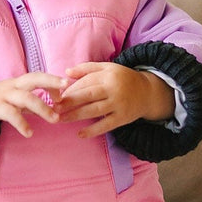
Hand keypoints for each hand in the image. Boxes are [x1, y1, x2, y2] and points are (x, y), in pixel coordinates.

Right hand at [0, 72, 68, 138]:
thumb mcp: (14, 100)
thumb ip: (31, 102)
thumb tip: (54, 106)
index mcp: (18, 83)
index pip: (38, 76)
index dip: (53, 81)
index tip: (66, 90)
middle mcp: (12, 86)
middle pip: (34, 78)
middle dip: (51, 82)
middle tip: (67, 89)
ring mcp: (2, 95)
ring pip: (26, 97)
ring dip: (42, 108)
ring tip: (54, 120)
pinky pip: (11, 114)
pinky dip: (22, 123)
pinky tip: (29, 133)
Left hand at [58, 62, 174, 138]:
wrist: (147, 92)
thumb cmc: (122, 79)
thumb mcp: (107, 68)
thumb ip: (87, 68)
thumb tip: (66, 72)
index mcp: (108, 75)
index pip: (85, 83)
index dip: (69, 90)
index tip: (55, 96)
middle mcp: (113, 89)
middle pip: (87, 96)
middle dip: (69, 102)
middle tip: (53, 108)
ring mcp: (119, 104)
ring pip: (94, 110)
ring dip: (76, 116)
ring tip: (60, 120)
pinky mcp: (123, 118)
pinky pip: (106, 125)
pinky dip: (93, 130)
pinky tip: (80, 134)